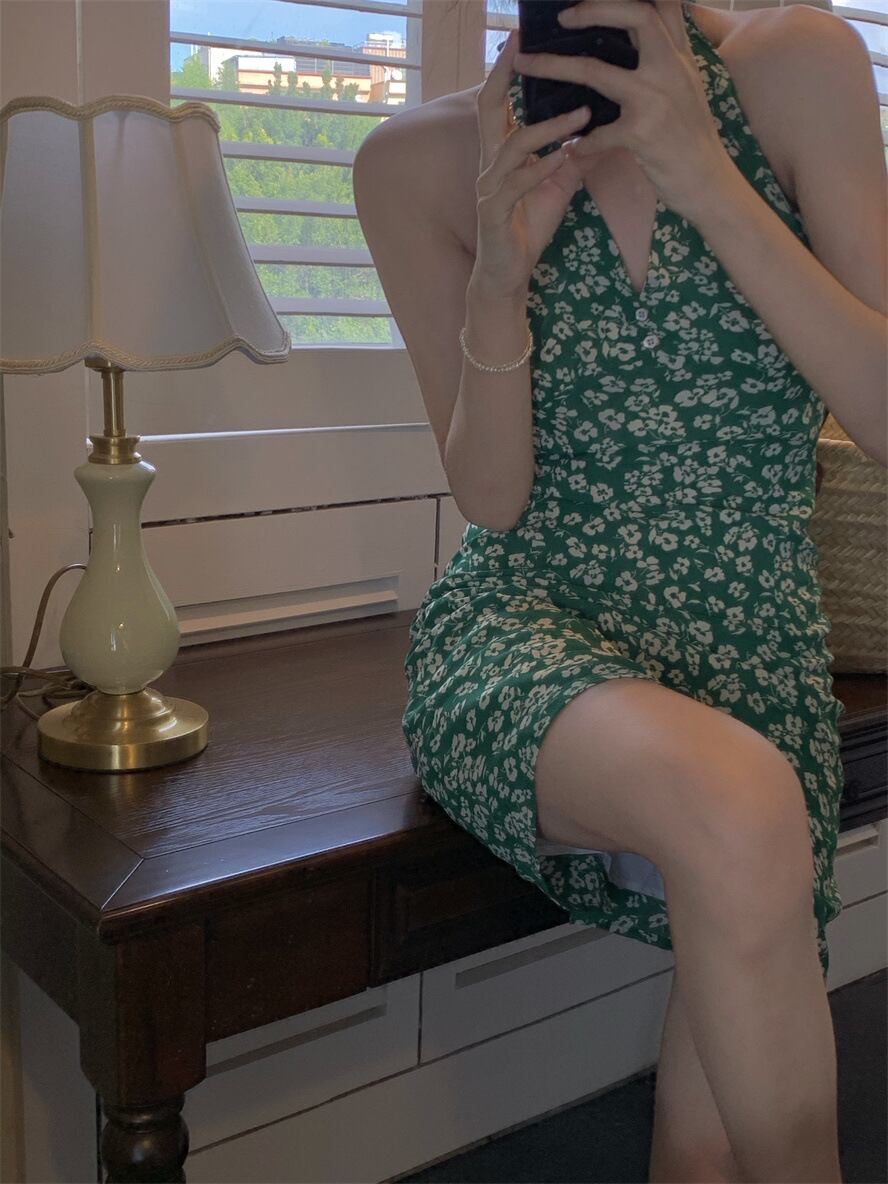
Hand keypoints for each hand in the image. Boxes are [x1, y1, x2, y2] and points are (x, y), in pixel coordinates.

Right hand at [472, 28, 591, 298]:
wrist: (508, 274)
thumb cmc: (529, 227)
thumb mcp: (559, 185)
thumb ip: (576, 156)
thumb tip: (603, 129)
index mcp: (502, 152)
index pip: (499, 101)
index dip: (507, 69)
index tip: (523, 36)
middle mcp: (489, 163)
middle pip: (489, 108)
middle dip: (506, 76)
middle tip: (528, 47)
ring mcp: (489, 188)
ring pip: (514, 146)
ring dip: (549, 128)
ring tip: (583, 114)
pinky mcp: (495, 213)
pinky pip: (518, 185)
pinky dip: (541, 170)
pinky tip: (564, 159)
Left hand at [513, 0, 734, 221]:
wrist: (710, 183)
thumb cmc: (693, 141)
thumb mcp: (687, 90)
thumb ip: (666, 63)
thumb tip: (639, 43)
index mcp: (679, 57)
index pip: (663, 5)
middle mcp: (670, 69)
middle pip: (635, 15)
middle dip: (595, 9)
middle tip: (563, 17)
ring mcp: (655, 99)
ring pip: (595, 71)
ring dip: (555, 66)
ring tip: (526, 63)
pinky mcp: (642, 133)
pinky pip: (598, 133)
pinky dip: (581, 143)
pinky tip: (572, 150)